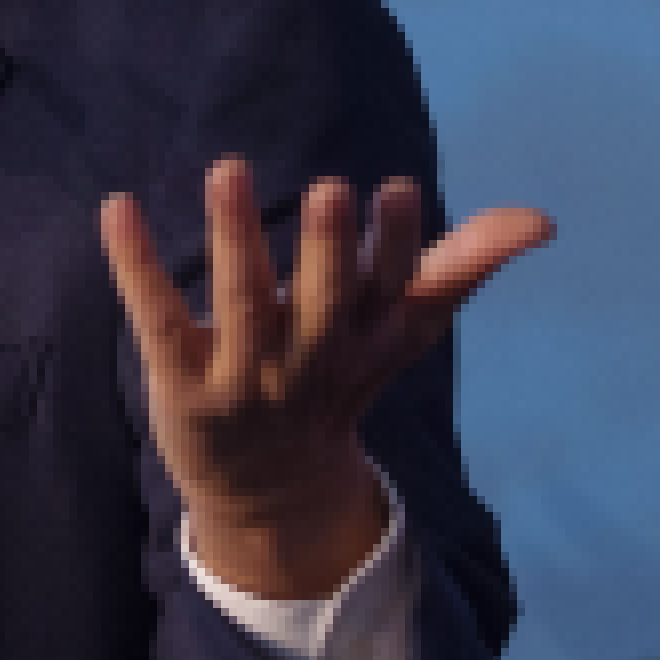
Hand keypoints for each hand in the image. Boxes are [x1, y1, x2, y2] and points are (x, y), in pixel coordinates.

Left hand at [101, 160, 550, 600]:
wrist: (270, 491)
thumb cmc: (338, 379)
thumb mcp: (401, 330)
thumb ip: (461, 265)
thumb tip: (542, 220)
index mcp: (364, 342)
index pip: (388, 295)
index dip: (393, 247)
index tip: (397, 190)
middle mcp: (309, 359)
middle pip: (320, 305)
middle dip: (324, 251)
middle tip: (328, 190)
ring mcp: (243, 374)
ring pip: (239, 304)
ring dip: (233, 238)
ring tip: (226, 168)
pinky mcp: (180, 377)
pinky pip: (156, 317)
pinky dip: (135, 264)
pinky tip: (117, 206)